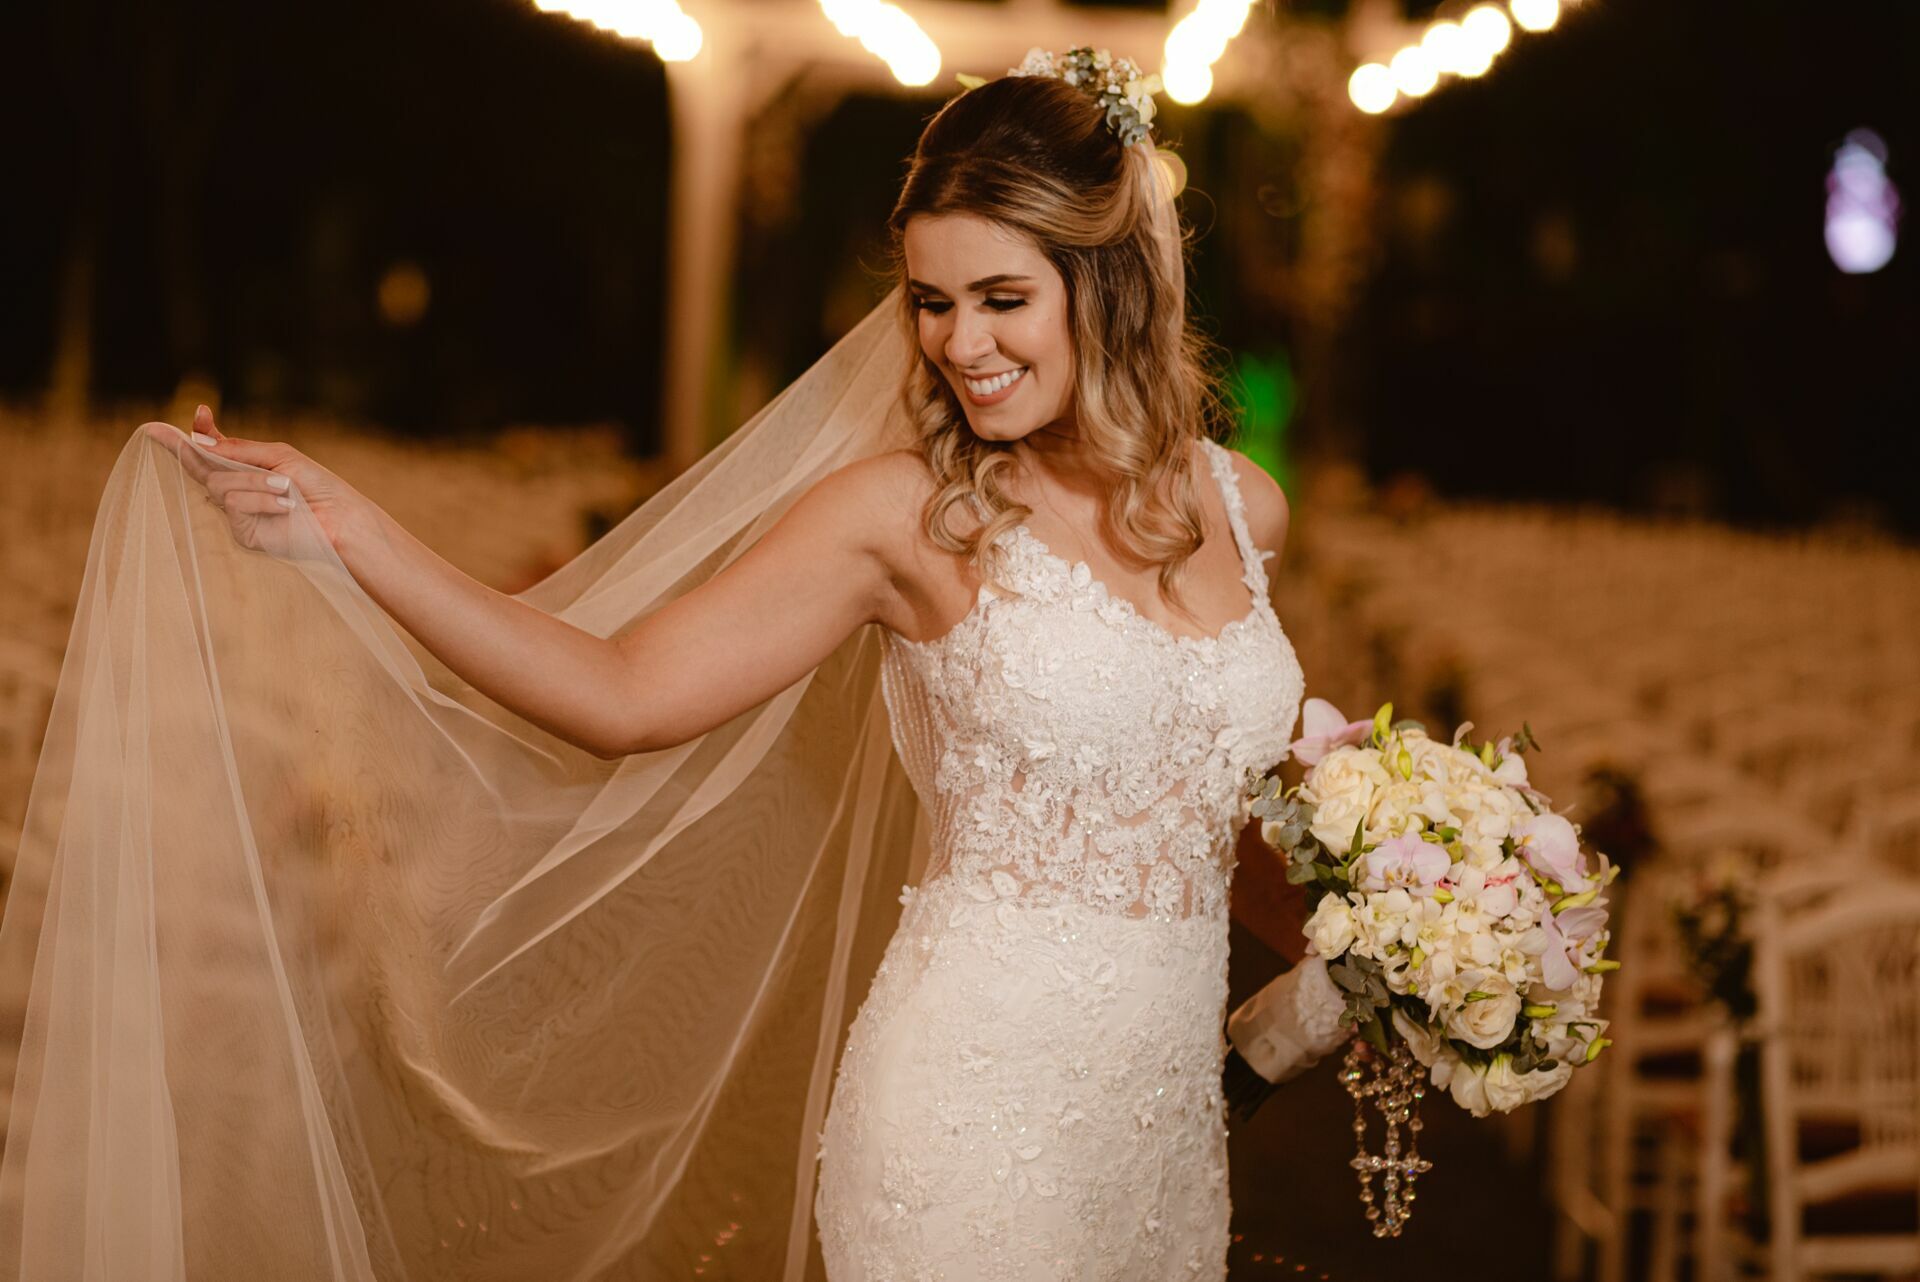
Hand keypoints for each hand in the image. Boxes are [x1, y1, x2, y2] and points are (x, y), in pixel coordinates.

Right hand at [141, 406, 370, 558]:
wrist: (340, 519)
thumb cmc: (319, 487)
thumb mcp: (279, 457)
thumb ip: (239, 450)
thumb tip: (200, 441)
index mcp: (249, 469)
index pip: (213, 451)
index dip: (195, 435)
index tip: (181, 418)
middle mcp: (239, 491)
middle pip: (201, 467)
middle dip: (185, 449)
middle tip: (160, 432)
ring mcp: (238, 513)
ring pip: (219, 485)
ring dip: (253, 482)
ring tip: (285, 489)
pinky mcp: (243, 533)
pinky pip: (235, 505)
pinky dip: (260, 500)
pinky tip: (285, 507)